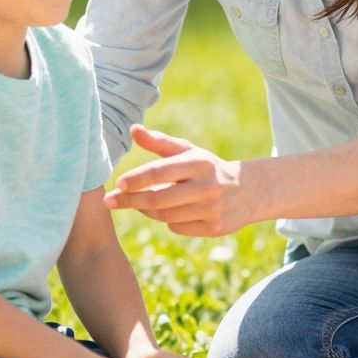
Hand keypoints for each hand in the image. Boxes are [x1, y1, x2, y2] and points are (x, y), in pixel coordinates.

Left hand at [104, 125, 254, 236]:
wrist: (248, 191)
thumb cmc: (207, 168)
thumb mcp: (188, 151)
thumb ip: (159, 142)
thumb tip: (133, 129)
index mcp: (199, 163)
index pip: (160, 172)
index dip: (137, 179)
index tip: (118, 184)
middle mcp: (207, 187)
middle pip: (158, 199)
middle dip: (130, 200)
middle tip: (109, 201)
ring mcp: (211, 210)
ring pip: (165, 215)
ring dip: (147, 210)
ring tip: (139, 202)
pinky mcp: (213, 228)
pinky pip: (177, 227)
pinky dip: (168, 220)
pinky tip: (171, 211)